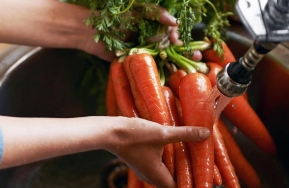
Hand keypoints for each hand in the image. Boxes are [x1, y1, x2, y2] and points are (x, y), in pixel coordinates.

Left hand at [82, 6, 202, 61]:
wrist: (89, 32)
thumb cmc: (113, 17)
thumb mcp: (137, 10)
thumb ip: (155, 13)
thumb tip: (174, 22)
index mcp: (151, 27)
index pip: (171, 34)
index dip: (181, 40)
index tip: (185, 44)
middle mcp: (148, 40)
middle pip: (171, 48)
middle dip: (185, 53)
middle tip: (198, 59)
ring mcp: (141, 52)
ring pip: (162, 59)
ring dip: (177, 64)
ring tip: (190, 68)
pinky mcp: (132, 63)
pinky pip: (147, 68)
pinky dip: (159, 73)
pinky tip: (170, 77)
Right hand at [104, 117, 209, 187]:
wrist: (109, 132)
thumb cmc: (134, 135)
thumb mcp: (162, 133)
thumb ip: (185, 133)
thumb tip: (206, 133)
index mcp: (158, 176)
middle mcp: (152, 177)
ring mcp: (146, 171)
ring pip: (168, 179)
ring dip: (181, 178)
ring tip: (197, 174)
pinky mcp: (143, 162)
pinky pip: (161, 171)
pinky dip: (173, 169)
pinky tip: (178, 160)